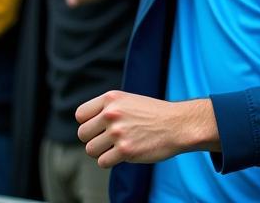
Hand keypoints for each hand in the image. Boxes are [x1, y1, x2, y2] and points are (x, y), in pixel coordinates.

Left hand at [76, 91, 218, 166]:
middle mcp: (112, 113)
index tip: (100, 126)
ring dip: (103, 151)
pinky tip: (127, 152)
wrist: (179, 124)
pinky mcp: (125, 150)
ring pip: (90, 150)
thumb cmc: (154, 114)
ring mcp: (118, 132)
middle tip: (111, 138)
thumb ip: (108, 109)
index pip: (81, 115)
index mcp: (112, 98)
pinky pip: (103, 162)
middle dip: (94, 139)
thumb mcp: (129, 101)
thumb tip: (86, 127)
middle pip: (82, 134)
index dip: (89, 123)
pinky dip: (112, 161)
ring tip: (120, 144)